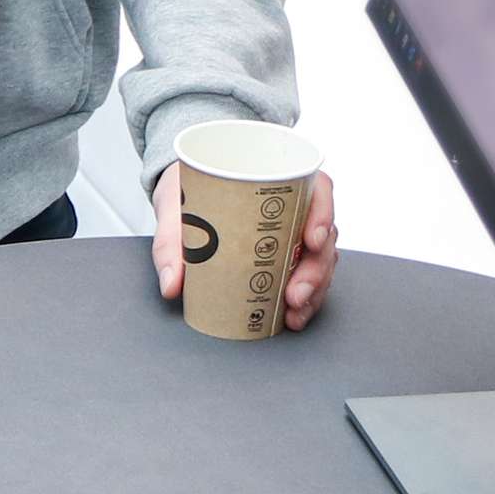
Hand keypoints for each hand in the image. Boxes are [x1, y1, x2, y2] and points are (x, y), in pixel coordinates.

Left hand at [153, 167, 339, 330]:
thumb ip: (170, 243)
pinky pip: (306, 275)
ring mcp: (293, 232)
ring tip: (294, 311)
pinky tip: (292, 315)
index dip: (323, 214)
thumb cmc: (186, 187)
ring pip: (321, 260)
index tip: (312, 239)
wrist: (178, 192)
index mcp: (276, 178)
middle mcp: (294, 205)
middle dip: (316, 269)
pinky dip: (305, 298)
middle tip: (295, 293)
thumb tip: (172, 285)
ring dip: (314, 289)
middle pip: (324, 235)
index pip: (318, 189)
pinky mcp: (285, 255)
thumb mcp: (174, 206)